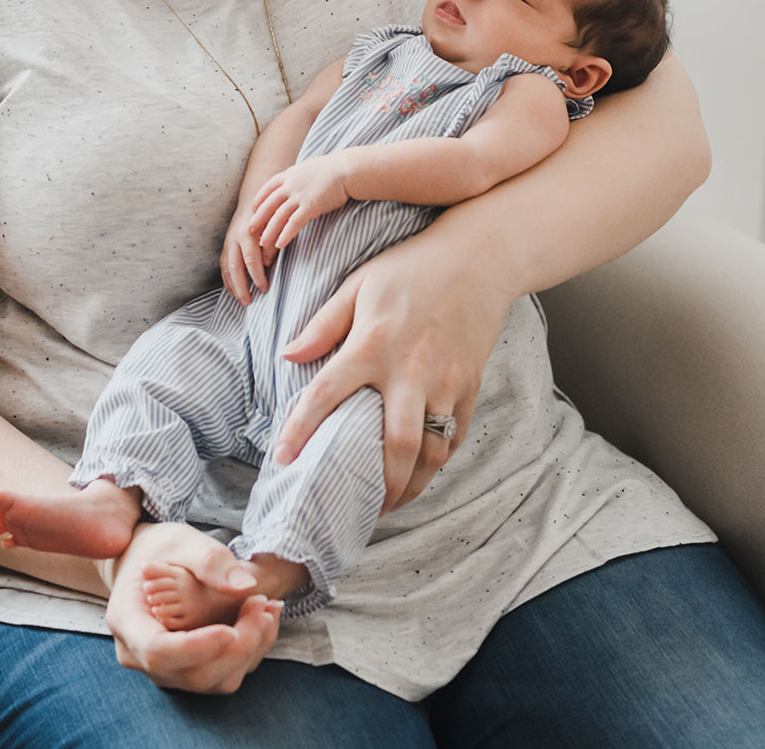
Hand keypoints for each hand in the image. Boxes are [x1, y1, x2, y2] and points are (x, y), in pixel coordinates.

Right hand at [102, 522, 281, 693]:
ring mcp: (164, 669)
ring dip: (249, 650)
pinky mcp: (187, 671)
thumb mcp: (181, 541)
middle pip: (192, 673)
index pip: (157, 651)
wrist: (148, 563)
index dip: (198, 647)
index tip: (232, 629)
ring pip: (213, 681)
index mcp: (126, 620)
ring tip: (266, 609)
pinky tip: (261, 619)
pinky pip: (223, 675)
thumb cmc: (159, 550)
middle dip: (237, 646)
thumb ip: (209, 560)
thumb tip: (244, 586)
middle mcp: (139, 655)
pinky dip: (249, 652)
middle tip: (261, 603)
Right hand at [221, 200, 275, 304]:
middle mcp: (235, 238)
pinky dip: (227, 278)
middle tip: (248, 302)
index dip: (257, 276)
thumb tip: (267, 264)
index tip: (265, 289)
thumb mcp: (274, 227)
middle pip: (235, 267)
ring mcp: (228, 242)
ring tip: (239, 300)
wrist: (253, 200)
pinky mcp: (226, 244)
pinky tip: (231, 290)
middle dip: (241, 286)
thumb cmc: (268, 216)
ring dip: (232, 285)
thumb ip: (271, 245)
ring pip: (227, 267)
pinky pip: (224, 265)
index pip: (252, 260)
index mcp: (248, 234)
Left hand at [247, 156, 352, 254]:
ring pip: (278, 216)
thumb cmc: (332, 169)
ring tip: (263, 243)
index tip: (253, 209)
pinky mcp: (310, 206)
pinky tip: (280, 244)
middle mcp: (290, 185)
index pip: (268, 188)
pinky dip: (285, 234)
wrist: (346, 169)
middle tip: (249, 230)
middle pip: (268, 204)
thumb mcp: (309, 168)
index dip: (259, 199)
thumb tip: (295, 178)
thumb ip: (298, 176)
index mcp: (289, 174)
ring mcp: (299, 196)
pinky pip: (294, 223)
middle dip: (258, 218)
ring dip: (269, 231)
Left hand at [271, 232, 513, 511]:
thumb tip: (289, 356)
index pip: (327, 394)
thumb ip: (324, 324)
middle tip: (359, 506)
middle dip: (378, 484)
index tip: (283, 459)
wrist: (481, 258)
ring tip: (390, 502)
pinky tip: (421, 473)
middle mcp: (410, 369)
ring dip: (411, 485)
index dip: (301, 429)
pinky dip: (437, 462)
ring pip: (431, 451)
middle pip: (395, 444)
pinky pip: (454, 435)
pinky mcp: (471, 384)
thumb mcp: (360, 284)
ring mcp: (446, 381)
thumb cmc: (412, 267)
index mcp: (372, 343)